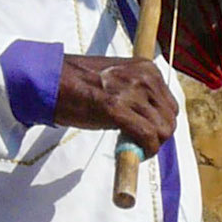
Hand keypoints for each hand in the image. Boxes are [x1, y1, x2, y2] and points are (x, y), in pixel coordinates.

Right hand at [54, 54, 178, 156]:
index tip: (146, 132)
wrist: (51, 80)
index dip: (160, 123)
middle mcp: (144, 77)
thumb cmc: (80, 82)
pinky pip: (147, 137)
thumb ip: (138, 93)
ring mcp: (132, 92)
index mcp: (147, 68)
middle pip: (170, 118)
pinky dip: (146, 150)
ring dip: (152, 145)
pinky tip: (136, 153)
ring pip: (162, 130)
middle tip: (140, 143)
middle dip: (158, 136)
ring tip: (134, 147)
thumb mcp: (119, 78)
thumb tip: (151, 118)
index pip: (170, 104)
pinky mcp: (118, 109)